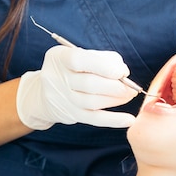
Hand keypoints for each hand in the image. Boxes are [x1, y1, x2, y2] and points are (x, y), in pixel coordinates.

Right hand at [16, 45, 137, 129]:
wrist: (45, 92)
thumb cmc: (72, 68)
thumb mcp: (82, 55)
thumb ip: (103, 58)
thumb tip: (123, 72)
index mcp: (59, 57)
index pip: (79, 60)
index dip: (103, 66)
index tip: (122, 72)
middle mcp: (56, 78)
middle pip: (89, 84)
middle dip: (115, 86)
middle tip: (131, 87)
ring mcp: (62, 98)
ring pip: (93, 102)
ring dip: (116, 99)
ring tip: (129, 95)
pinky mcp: (70, 115)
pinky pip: (94, 119)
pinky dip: (113, 120)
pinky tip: (129, 119)